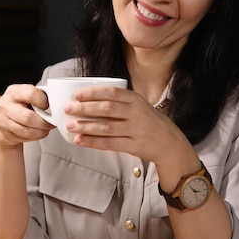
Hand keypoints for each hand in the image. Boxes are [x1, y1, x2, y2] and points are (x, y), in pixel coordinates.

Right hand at [0, 84, 53, 148]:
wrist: (4, 121)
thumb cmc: (21, 106)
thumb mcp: (27, 96)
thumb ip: (40, 93)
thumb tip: (57, 93)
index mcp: (13, 91)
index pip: (31, 94)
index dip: (43, 101)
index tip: (48, 106)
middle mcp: (5, 105)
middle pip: (28, 117)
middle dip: (44, 122)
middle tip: (51, 123)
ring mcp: (2, 120)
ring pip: (27, 130)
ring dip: (41, 131)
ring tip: (47, 128)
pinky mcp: (4, 133)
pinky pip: (25, 137)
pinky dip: (36, 136)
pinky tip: (40, 132)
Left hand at [63, 86, 191, 163]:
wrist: (169, 142)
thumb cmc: (148, 121)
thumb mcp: (138, 105)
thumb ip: (119, 101)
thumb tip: (88, 98)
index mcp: (135, 99)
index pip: (112, 93)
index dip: (93, 93)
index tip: (77, 94)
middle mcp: (136, 113)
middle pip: (107, 109)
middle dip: (85, 108)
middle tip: (68, 109)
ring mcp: (135, 130)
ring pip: (107, 127)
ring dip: (86, 126)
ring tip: (70, 126)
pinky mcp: (133, 146)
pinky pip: (110, 144)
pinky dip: (93, 142)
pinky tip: (80, 140)